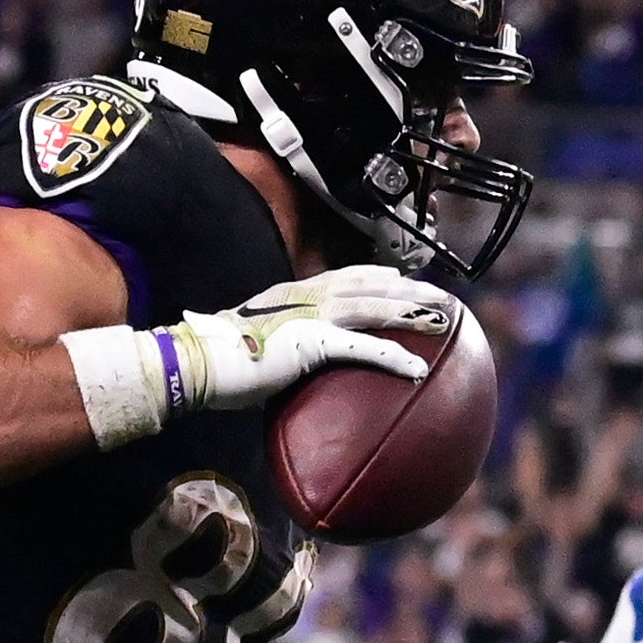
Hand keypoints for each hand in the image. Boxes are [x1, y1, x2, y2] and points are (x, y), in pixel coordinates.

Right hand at [176, 265, 443, 402]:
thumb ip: (276, 342)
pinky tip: (418, 368)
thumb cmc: (218, 359)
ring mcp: (311, 315)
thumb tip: (280, 359)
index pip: (343, 275)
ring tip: (444, 318)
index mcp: (293, 293)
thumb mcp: (254, 341)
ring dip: (413, 311)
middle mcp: (306, 295)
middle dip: (409, 288)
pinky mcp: (313, 341)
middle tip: (442, 296)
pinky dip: (393, 356)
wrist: (198, 361)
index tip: (400, 275)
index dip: (376, 274)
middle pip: (370, 283)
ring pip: (375, 305)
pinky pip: (363, 348)